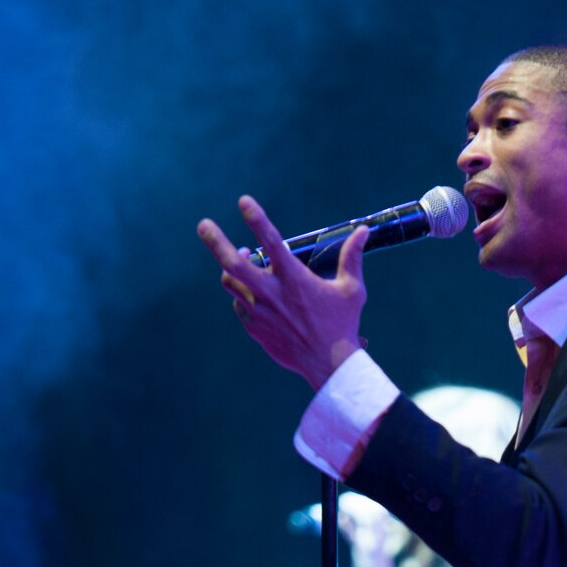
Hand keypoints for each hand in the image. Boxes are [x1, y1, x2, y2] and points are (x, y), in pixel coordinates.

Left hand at [196, 196, 368, 389]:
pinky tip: (254, 294)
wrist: (329, 365)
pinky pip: (240, 306)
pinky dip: (243, 296)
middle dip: (216, 242)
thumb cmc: (342, 326)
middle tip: (203, 225)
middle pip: (234, 264)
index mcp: (295, 279)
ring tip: (240, 259)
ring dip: (231, 268)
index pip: (272, 242)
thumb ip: (352, 258)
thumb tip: (362, 231)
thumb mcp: (352, 290)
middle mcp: (273, 294)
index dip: (257, 219)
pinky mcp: (255, 329)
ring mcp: (260, 313)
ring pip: (232, 283)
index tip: (243, 201)